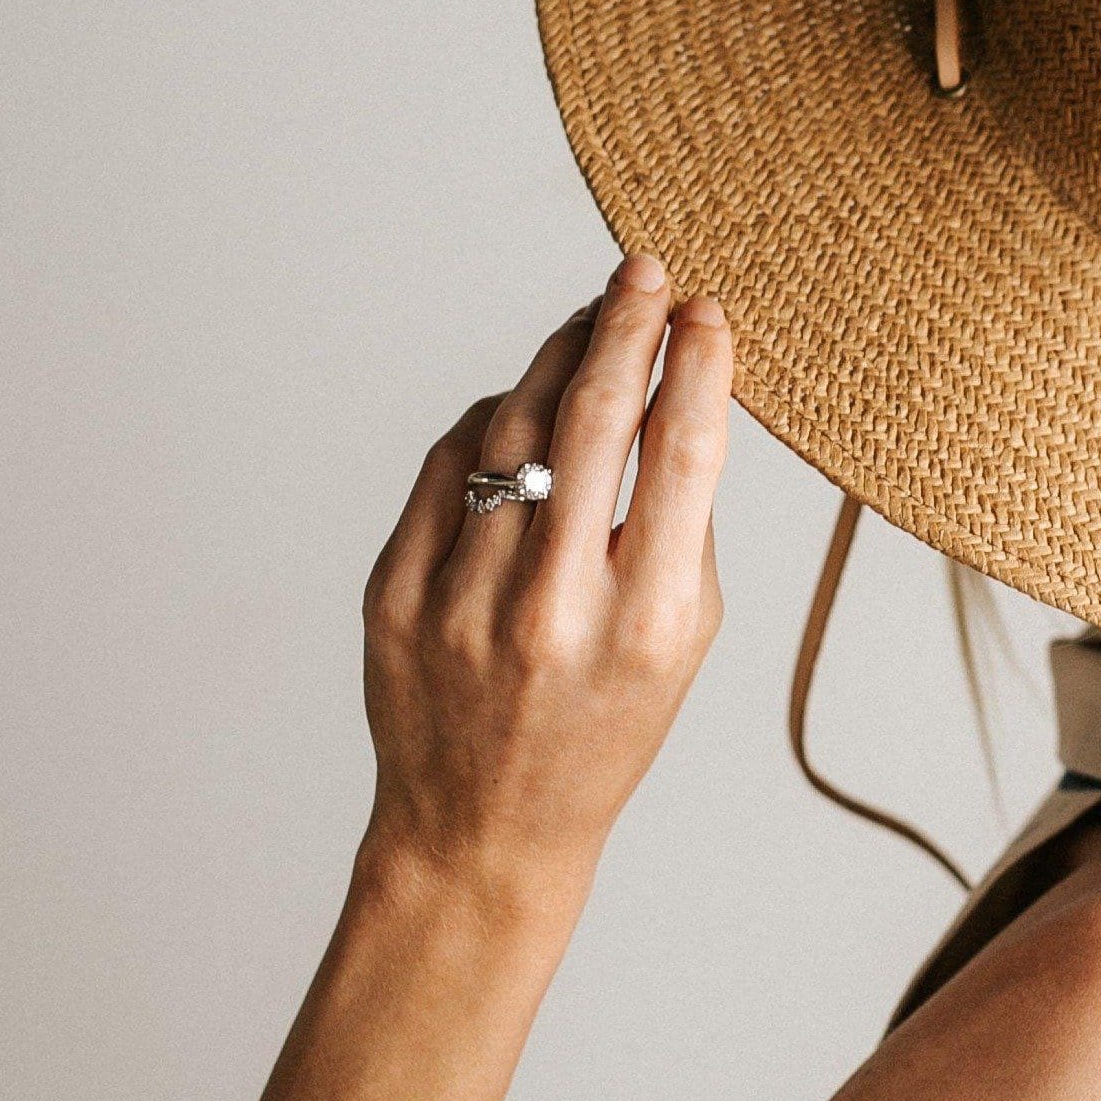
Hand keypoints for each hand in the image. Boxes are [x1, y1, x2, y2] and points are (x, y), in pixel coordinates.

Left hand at [358, 254, 731, 909]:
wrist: (484, 829)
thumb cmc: (605, 725)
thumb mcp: (684, 638)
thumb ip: (683, 523)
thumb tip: (678, 388)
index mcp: (648, 622)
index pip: (682, 453)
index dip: (697, 364)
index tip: (706, 310)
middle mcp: (555, 606)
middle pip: (594, 420)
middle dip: (624, 326)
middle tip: (643, 272)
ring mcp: (464, 600)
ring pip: (512, 426)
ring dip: (557, 357)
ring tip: (589, 323)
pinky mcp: (395, 595)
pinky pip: (447, 465)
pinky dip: (488, 419)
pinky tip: (521, 406)